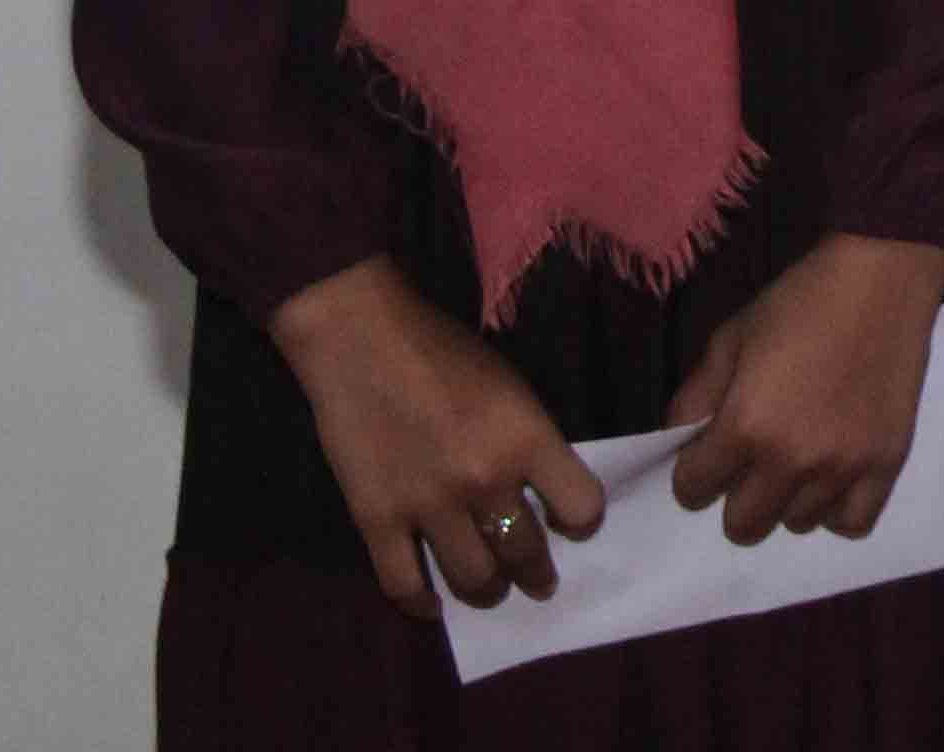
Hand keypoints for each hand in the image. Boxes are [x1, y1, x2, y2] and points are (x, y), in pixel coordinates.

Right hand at [265, 255, 605, 617]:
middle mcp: (484, 480)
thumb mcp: (512, 387)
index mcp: (527, 439)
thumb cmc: (444, 353)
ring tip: (492, 589)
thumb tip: (543, 493)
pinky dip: (421, 603)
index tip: (571, 524)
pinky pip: (404, 584)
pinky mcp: (377, 520)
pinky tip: (432, 604)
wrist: (361, 339)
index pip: (581, 507)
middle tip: (539, 581)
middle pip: (526, 553)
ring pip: (473, 579)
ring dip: (488, 591)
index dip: (581, 520)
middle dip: (537, 574)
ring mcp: (428, 505)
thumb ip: (530, 442)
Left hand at [663, 232, 943, 544]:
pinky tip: (833, 476)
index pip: (692, 490)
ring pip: (796, 524)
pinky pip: (851, 524)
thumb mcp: (730, 338)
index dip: (694, 469)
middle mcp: (792, 459)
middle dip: (735, 494)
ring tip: (800, 456)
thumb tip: (684, 445)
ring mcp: (844, 466)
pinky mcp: (887, 463)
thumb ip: (695, 399)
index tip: (710, 450)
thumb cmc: (799, 302)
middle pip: (742, 525)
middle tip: (753, 458)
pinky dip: (836, 508)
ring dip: (788, 497)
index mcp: (744, 426)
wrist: (882, 275)